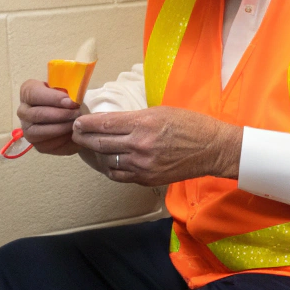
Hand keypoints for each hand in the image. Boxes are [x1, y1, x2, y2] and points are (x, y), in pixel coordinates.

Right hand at [15, 79, 85, 155]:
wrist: (65, 114)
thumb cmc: (64, 97)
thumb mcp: (64, 87)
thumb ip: (66, 89)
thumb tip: (75, 97)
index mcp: (27, 92)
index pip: (34, 94)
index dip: (53, 98)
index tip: (70, 102)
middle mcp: (23, 112)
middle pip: (38, 114)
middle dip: (61, 114)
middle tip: (77, 113)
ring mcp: (28, 130)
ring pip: (43, 131)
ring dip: (63, 127)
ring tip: (77, 123)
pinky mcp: (39, 145)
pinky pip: (51, 145)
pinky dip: (65, 140)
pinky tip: (74, 133)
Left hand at [72, 107, 242, 186]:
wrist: (213, 149)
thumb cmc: (190, 125)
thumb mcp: (161, 111)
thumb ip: (135, 118)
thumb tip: (112, 121)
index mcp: (143, 123)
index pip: (104, 123)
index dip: (86, 123)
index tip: (78, 122)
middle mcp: (139, 145)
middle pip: (100, 143)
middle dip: (83, 138)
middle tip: (76, 134)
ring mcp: (142, 165)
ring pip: (107, 160)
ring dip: (96, 153)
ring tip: (90, 147)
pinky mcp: (147, 179)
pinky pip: (119, 175)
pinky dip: (110, 168)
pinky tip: (108, 161)